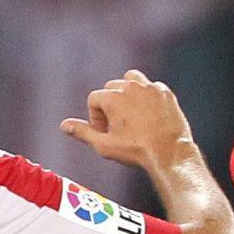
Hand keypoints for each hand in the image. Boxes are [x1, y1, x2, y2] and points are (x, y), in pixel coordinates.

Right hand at [61, 70, 193, 171]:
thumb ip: (83, 132)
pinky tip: (149, 114)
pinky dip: (147, 96)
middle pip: (111, 88)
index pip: (94, 99)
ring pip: (131, 80)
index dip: (96, 117)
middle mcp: (130, 86)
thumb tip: (64, 125)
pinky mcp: (165, 92)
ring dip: (128, 92)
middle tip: (118, 126)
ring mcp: (150, 87)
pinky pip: (151, 87)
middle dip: (111, 105)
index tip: (105, 132)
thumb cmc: (136, 151)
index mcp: (112, 97)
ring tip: (131, 113)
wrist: (170, 153)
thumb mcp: (104, 145)